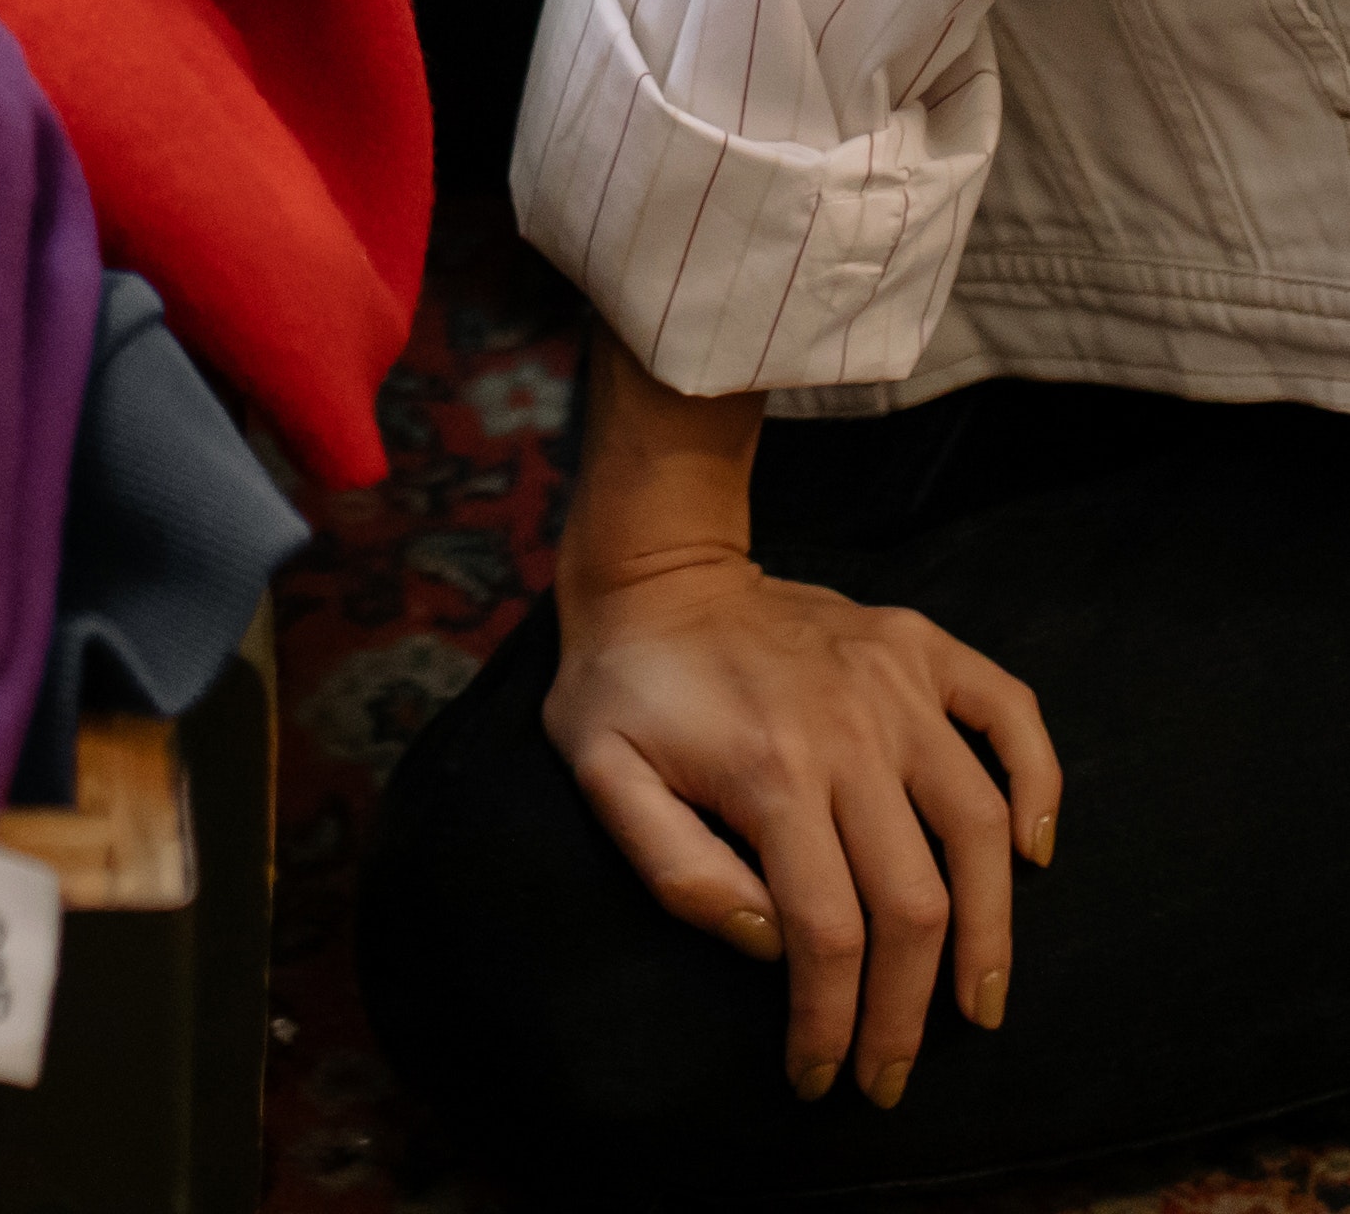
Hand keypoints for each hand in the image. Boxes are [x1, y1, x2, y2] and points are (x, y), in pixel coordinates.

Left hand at [546, 541, 1061, 1109]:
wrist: (656, 565)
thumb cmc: (625, 682)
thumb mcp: (602, 773)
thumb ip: (677, 869)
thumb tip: (770, 943)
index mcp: (769, 770)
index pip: (827, 933)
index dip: (831, 1022)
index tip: (821, 1077)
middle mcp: (849, 729)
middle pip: (912, 902)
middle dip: (908, 1013)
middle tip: (893, 1075)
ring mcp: (895, 682)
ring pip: (978, 826)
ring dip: (991, 931)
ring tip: (979, 1004)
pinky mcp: (920, 645)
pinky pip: (1009, 710)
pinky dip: (1039, 781)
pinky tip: (1033, 851)